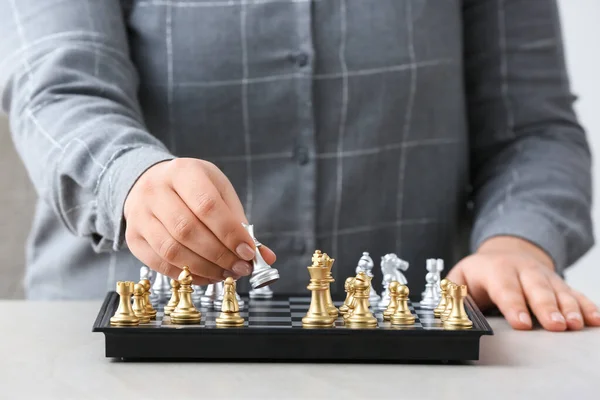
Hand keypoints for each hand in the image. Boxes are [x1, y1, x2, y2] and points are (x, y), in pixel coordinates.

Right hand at [123, 158, 275, 284]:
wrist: (149, 182)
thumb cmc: (192, 188)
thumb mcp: (219, 192)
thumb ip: (240, 223)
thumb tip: (265, 256)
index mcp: (183, 172)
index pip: (207, 205)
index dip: (229, 232)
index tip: (248, 251)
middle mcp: (156, 190)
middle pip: (187, 229)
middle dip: (219, 254)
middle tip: (240, 268)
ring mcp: (139, 214)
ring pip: (171, 249)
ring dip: (204, 268)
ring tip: (226, 274)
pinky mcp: (133, 236)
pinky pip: (159, 262)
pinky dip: (186, 275)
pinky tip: (206, 276)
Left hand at [447, 236, 599, 330]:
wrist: (505, 252)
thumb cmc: (480, 273)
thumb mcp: (460, 278)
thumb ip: (452, 294)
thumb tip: (446, 310)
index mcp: (495, 269)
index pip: (505, 288)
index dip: (514, 305)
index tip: (522, 323)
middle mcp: (523, 271)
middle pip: (536, 289)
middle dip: (546, 307)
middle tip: (555, 325)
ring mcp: (543, 277)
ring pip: (559, 291)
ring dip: (569, 308)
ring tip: (575, 324)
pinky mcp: (559, 285)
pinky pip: (576, 294)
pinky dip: (587, 306)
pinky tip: (595, 320)